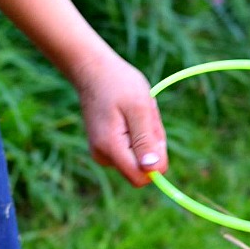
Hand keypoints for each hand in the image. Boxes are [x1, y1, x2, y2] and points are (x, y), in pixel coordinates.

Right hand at [74, 48, 167, 187]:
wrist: (93, 70)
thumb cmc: (118, 84)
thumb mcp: (139, 108)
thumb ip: (145, 140)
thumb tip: (152, 170)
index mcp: (110, 148)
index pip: (141, 178)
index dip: (156, 162)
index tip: (153, 132)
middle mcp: (104, 157)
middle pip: (142, 169)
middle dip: (152, 145)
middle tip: (145, 117)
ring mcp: (103, 154)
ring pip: (139, 160)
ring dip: (146, 137)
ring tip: (136, 113)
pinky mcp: (106, 150)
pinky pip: (132, 152)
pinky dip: (139, 135)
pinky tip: (130, 116)